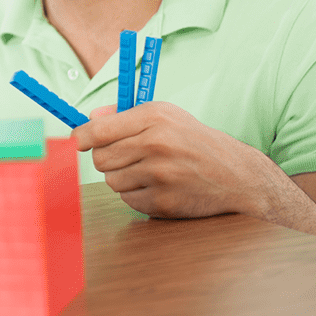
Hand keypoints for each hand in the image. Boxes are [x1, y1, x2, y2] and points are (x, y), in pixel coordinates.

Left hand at [73, 101, 277, 219]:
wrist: (237, 175)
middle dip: (107, 159)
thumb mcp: (165, 115)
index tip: (78, 141)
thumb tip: (88, 118)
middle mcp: (156, 144)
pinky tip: (158, 186)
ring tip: (147, 171)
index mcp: (154, 117)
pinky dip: (137, 195)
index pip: (99, 130)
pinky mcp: (164, 201)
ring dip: (122, 178)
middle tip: (125, 157)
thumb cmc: (194, 141)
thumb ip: (124, 114)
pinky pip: (128, 200)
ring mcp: (161, 175)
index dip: (81, 138)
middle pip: (100, 159)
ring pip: (111, 181)